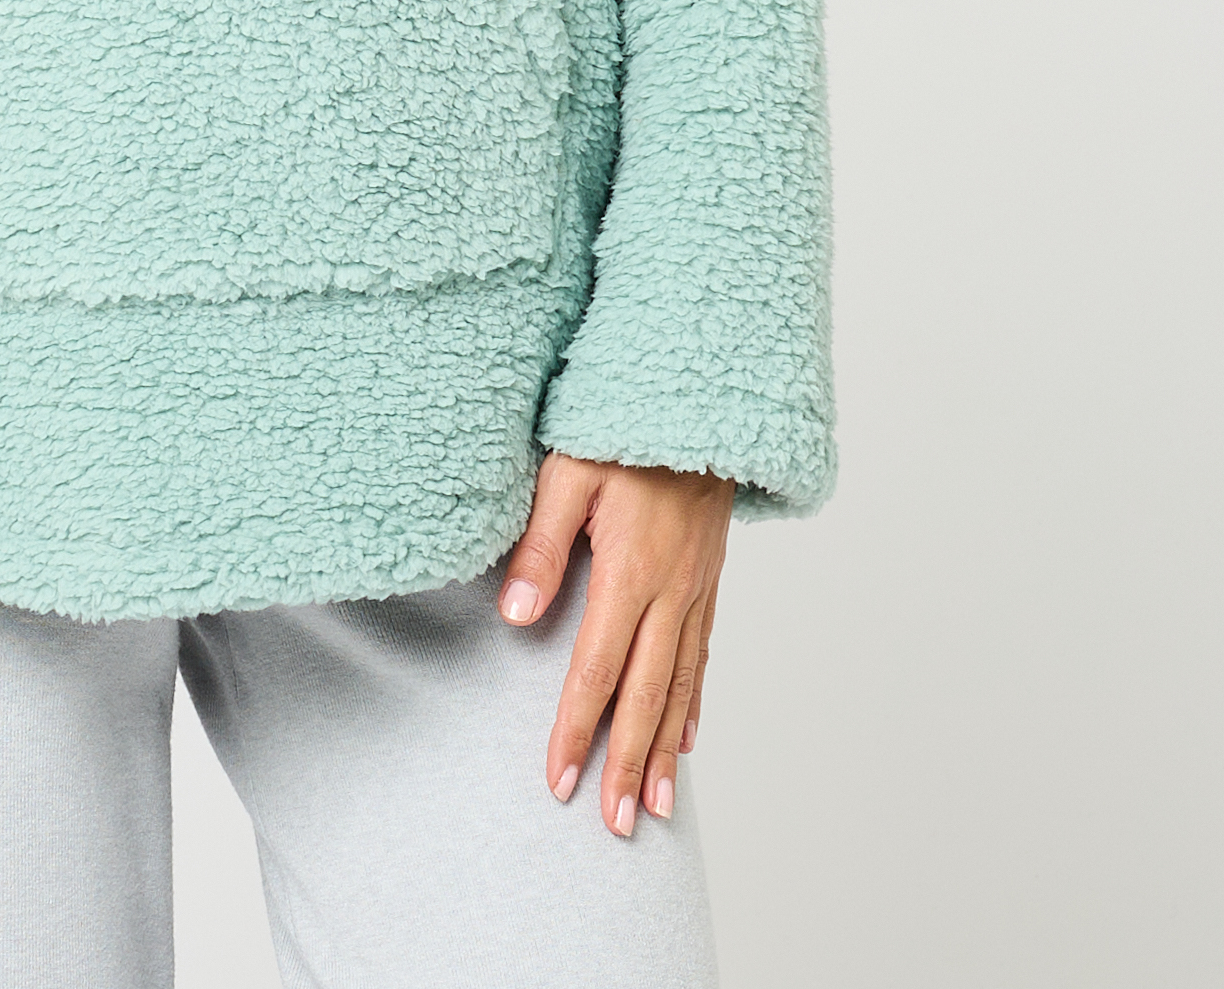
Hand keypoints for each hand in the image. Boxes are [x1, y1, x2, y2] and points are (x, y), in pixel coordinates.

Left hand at [497, 451, 732, 836]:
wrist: (700, 398)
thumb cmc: (622, 427)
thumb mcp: (567, 470)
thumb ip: (540, 543)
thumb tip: (514, 615)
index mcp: (630, 571)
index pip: (597, 670)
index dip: (576, 730)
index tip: (561, 781)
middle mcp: (671, 592)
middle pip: (645, 695)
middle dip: (628, 764)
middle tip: (615, 824)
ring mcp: (696, 588)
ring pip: (681, 685)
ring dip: (666, 750)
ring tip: (656, 807)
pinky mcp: (709, 578)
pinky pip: (703, 654)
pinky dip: (693, 702)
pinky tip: (688, 738)